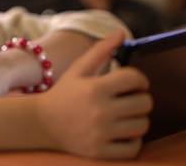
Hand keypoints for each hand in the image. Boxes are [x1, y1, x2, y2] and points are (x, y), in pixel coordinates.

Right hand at [36, 31, 152, 158]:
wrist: (41, 123)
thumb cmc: (63, 94)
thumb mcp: (78, 69)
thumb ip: (100, 50)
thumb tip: (122, 33)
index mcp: (95, 88)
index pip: (135, 79)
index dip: (140, 79)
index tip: (135, 82)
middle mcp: (99, 112)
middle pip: (144, 103)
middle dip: (141, 98)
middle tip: (130, 98)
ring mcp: (100, 134)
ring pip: (142, 125)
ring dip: (138, 118)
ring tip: (126, 115)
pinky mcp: (100, 151)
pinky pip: (133, 148)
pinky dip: (133, 140)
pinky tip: (122, 131)